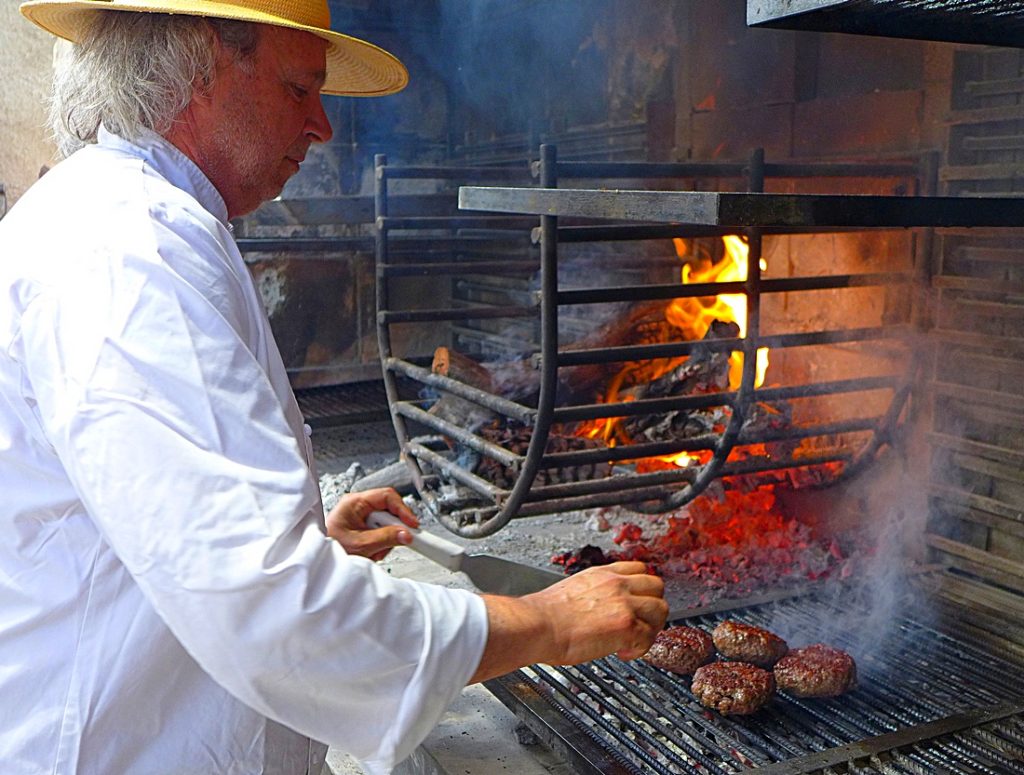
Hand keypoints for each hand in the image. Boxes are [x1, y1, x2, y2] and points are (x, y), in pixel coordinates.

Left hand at [325, 488, 417, 560]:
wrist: (319, 564)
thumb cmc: (329, 549)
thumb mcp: (360, 545)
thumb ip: (385, 538)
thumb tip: (406, 534)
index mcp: (354, 502)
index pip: (387, 496)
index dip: (403, 510)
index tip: (412, 524)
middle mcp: (358, 507)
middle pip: (389, 510)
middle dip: (393, 528)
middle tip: (397, 540)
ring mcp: (361, 517)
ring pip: (387, 523)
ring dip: (386, 539)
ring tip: (375, 550)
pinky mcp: (364, 528)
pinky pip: (382, 532)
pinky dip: (381, 544)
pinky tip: (372, 551)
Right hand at [527, 561, 666, 662]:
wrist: (539, 625)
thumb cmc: (546, 613)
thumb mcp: (573, 588)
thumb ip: (592, 592)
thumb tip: (595, 607)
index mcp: (603, 574)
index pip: (639, 569)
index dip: (642, 588)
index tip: (637, 601)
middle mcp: (617, 584)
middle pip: (657, 586)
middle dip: (652, 606)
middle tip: (641, 622)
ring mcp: (624, 604)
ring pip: (661, 610)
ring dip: (651, 627)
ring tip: (634, 639)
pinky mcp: (626, 626)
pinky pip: (649, 638)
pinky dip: (640, 649)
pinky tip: (622, 652)